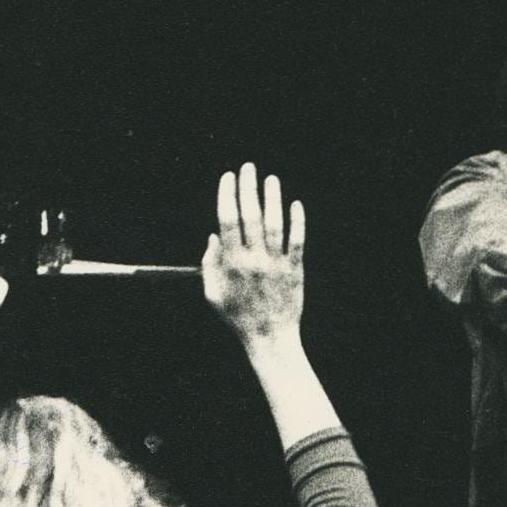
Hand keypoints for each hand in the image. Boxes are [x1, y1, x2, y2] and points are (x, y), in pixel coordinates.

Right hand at [200, 161, 304, 345]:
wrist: (269, 338)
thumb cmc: (237, 318)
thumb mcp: (212, 295)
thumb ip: (209, 265)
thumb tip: (213, 236)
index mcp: (231, 263)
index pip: (227, 220)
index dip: (226, 195)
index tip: (227, 177)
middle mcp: (253, 259)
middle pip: (250, 215)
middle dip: (248, 187)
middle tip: (248, 167)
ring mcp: (275, 264)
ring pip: (274, 223)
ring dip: (272, 198)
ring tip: (271, 179)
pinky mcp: (294, 270)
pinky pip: (297, 240)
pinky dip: (297, 221)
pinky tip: (295, 203)